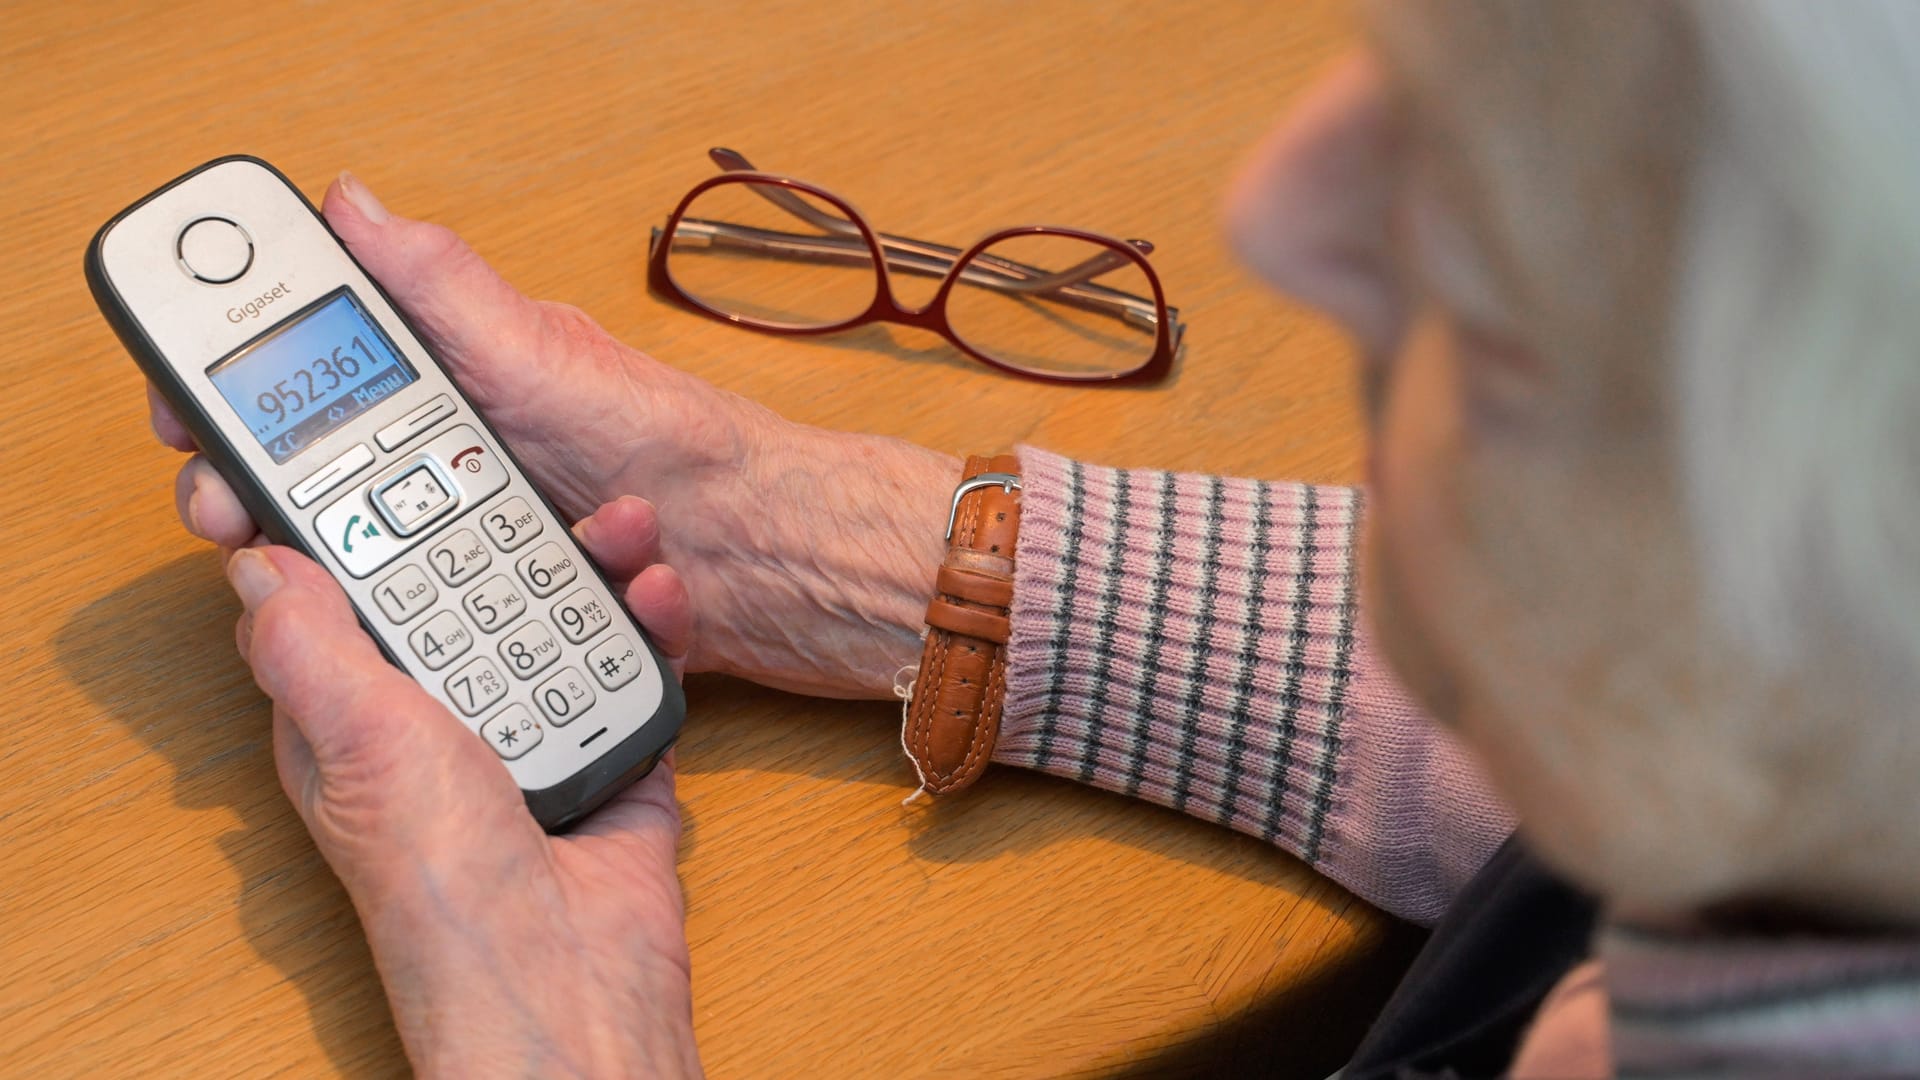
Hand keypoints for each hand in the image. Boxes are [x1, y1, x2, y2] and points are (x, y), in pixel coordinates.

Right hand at [158, 171, 957, 697]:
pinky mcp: (525, 613)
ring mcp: (493, 545)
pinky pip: (468, 630)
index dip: (247, 408)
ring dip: (390, 580)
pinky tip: (504, 613)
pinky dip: (474, 627)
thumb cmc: (674, 449)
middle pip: (332, 490)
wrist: (770, 561)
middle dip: (289, 507)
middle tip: (254, 525)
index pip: (321, 390)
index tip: (196, 433)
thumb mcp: (540, 356)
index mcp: (457, 395)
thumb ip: (441, 290)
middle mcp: (466, 468)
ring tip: (410, 581)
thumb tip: (352, 202)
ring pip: (384, 570)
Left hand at [226, 497, 702, 1076]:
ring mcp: (526, 732)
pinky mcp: (604, 748)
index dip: (378, 525)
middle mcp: (438, 719)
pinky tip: (657, 596)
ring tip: (623, 528)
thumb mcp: (358, 740)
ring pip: (557, 614)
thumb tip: (255, 562)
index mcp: (356, 713)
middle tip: (542, 480)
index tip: (413, 453)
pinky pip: (627, 664)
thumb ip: (308, 645)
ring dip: (591, 566)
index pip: (356, 595)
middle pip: (472, 588)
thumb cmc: (446, 884)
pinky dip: (649, 628)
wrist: (567, 971)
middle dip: (511, 530)